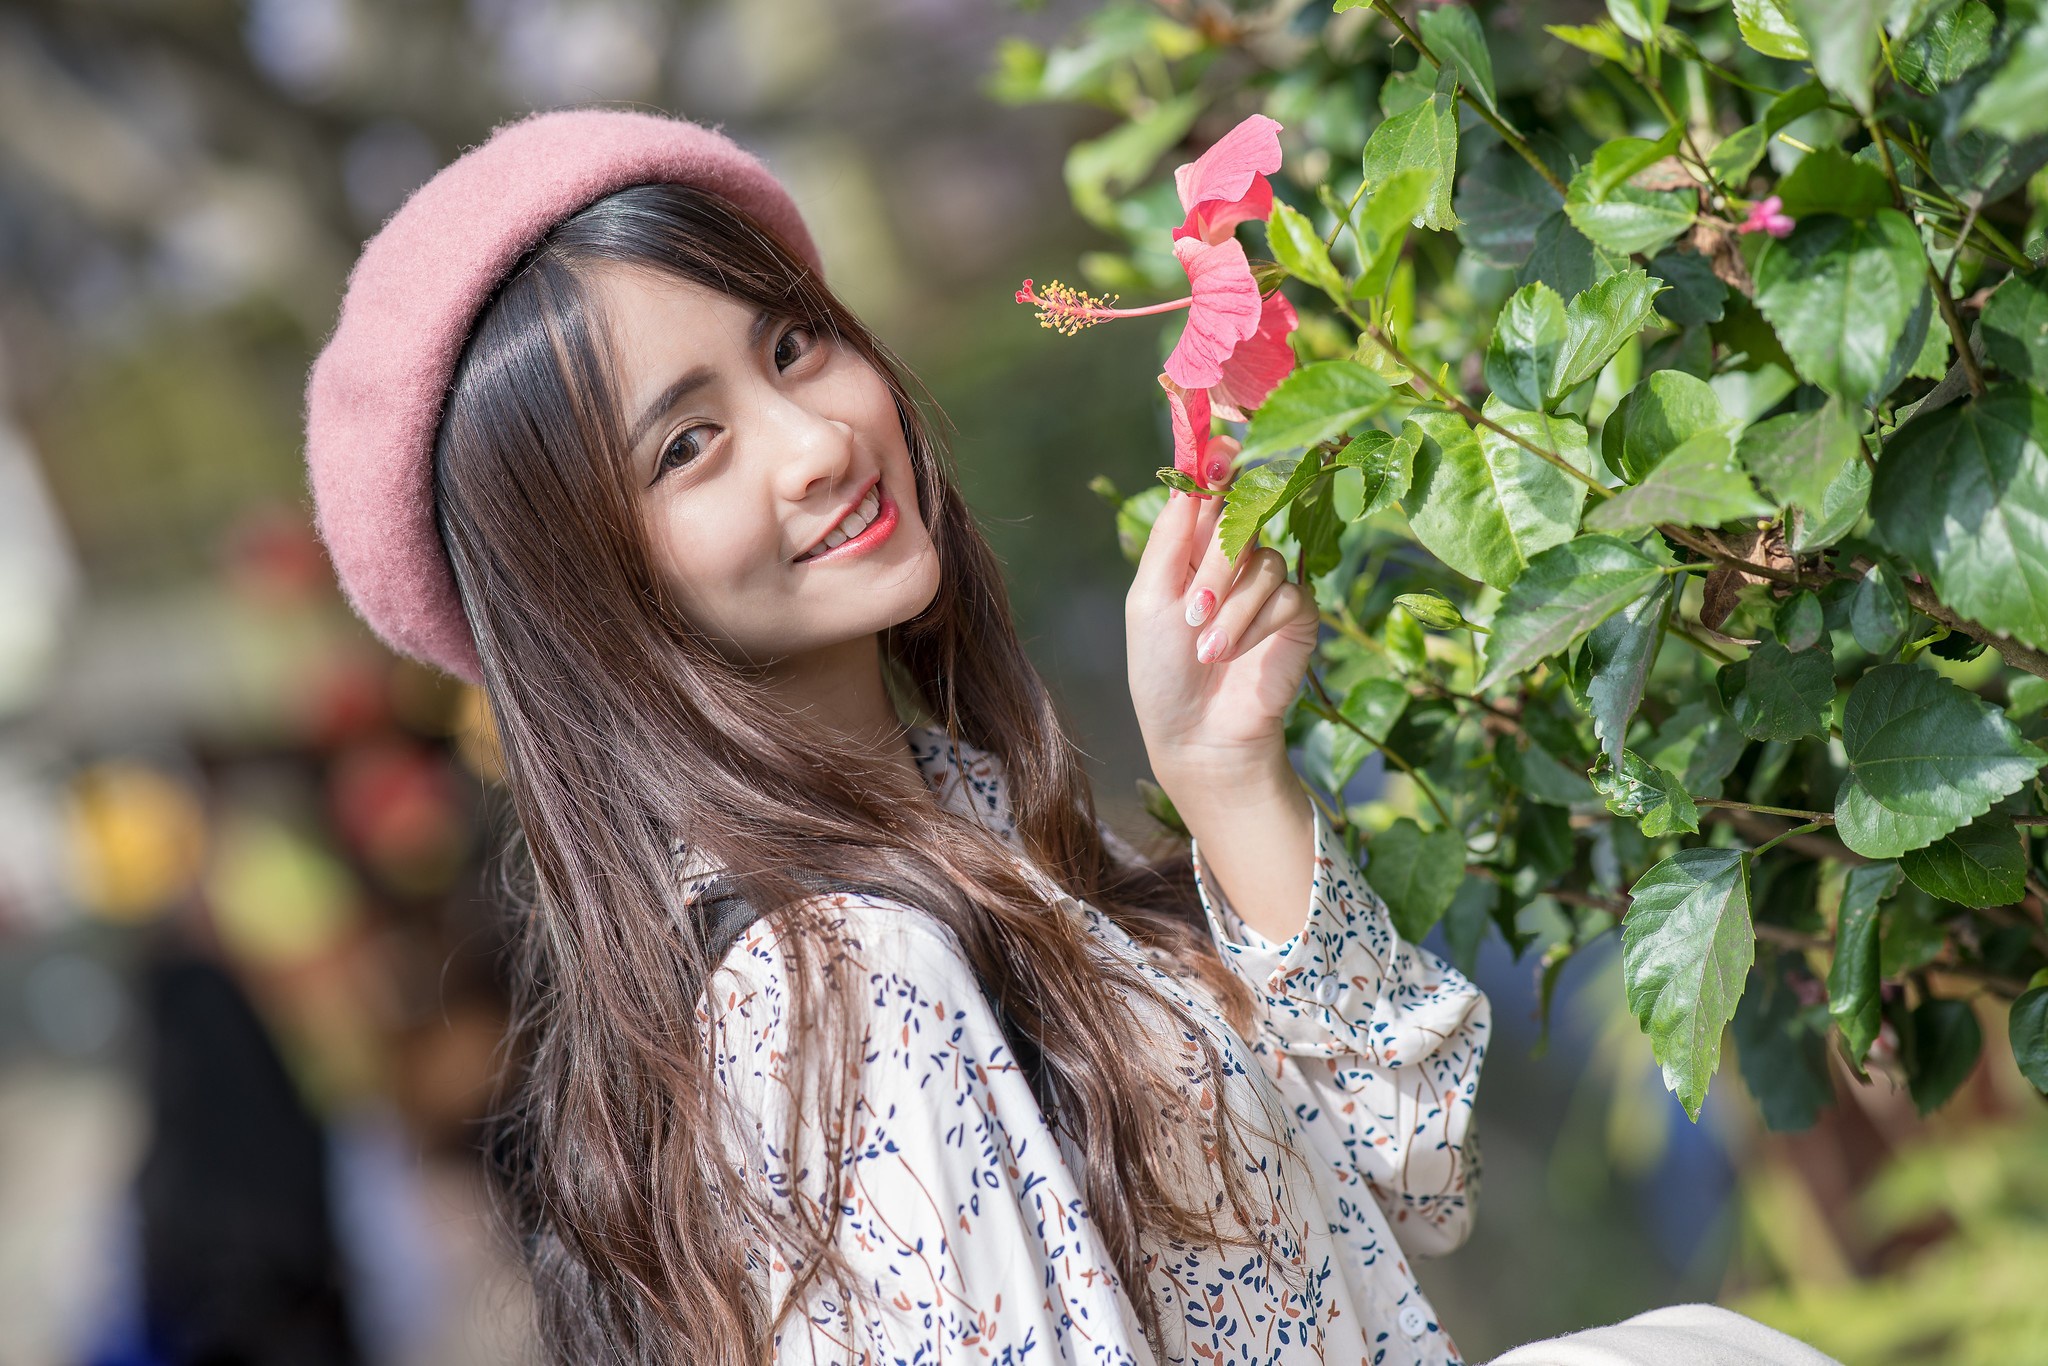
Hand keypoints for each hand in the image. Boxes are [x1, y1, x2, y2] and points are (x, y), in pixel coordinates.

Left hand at [1125, 436, 1320, 811]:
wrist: (1197, 734)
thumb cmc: (1161, 669)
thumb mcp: (1150, 597)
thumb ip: (1171, 535)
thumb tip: (1192, 472)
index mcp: (1192, 544)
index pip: (1214, 487)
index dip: (1221, 464)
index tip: (1222, 453)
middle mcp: (1234, 556)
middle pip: (1241, 515)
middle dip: (1214, 565)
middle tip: (1191, 611)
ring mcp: (1269, 584)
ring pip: (1263, 560)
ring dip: (1230, 608)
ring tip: (1205, 650)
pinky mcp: (1298, 615)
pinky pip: (1287, 596)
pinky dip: (1254, 626)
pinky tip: (1234, 655)